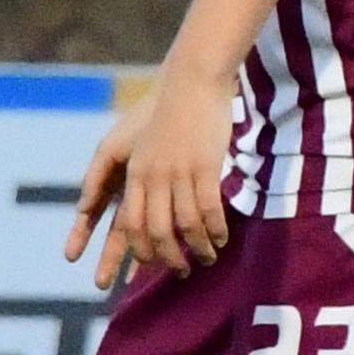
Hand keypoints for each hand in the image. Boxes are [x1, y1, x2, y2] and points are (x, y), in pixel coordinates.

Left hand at [78, 59, 237, 288]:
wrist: (191, 83)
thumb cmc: (169, 114)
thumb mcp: (144, 147)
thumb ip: (142, 177)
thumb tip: (145, 207)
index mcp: (135, 174)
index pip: (131, 224)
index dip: (139, 251)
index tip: (148, 268)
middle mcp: (153, 178)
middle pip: (156, 232)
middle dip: (168, 259)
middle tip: (181, 271)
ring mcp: (179, 174)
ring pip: (185, 226)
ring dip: (197, 249)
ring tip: (207, 259)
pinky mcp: (205, 167)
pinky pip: (209, 210)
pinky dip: (215, 230)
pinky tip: (222, 239)